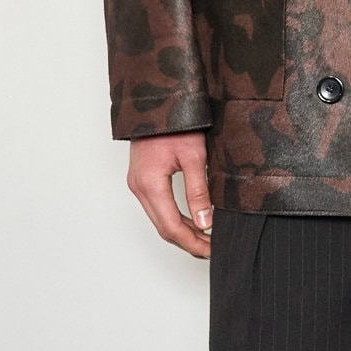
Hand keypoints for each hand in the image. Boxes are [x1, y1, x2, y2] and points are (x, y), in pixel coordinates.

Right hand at [126, 130, 212, 258]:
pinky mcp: (142, 179)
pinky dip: (174, 219)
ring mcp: (138, 183)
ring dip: (182, 232)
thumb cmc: (175, 121)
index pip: (171, 227)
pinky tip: (192, 222)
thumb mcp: (194, 156)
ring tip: (205, 239)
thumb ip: (198, 191)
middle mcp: (139, 187)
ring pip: (159, 220)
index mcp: (150, 184)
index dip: (193, 243)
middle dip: (188, 242)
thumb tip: (205, 223)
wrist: (156, 100)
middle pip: (163, 228)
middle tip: (212, 249)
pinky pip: (157, 207)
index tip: (212, 250)